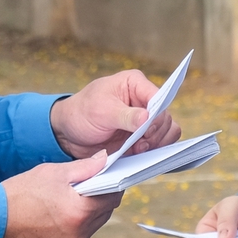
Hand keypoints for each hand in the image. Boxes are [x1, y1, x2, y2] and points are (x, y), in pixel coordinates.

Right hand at [0, 153, 117, 237]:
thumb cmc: (20, 192)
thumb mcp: (54, 173)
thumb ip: (85, 167)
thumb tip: (105, 159)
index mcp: (79, 212)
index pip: (111, 197)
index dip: (113, 185)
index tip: (112, 177)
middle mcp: (77, 235)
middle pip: (103, 215)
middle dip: (101, 200)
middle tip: (93, 187)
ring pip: (90, 229)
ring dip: (88, 216)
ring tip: (75, 201)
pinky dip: (74, 229)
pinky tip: (62, 217)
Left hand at [50, 68, 182, 158]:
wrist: (69, 133)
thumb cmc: (82, 113)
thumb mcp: (101, 111)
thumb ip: (126, 116)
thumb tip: (147, 117)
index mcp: (135, 84)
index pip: (158, 98)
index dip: (156, 116)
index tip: (145, 131)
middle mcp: (144, 100)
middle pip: (165, 118)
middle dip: (155, 133)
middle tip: (140, 144)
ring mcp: (145, 120)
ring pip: (168, 131)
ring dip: (156, 143)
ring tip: (138, 149)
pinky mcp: (143, 137)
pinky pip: (160, 144)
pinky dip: (154, 151)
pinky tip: (139, 153)